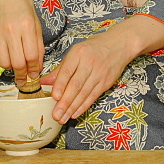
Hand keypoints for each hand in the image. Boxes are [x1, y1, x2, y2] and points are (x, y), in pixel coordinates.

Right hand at [0, 0, 43, 84]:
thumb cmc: (21, 3)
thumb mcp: (35, 20)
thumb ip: (37, 42)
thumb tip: (37, 64)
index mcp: (26, 26)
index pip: (32, 56)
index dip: (35, 69)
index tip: (35, 74)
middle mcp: (11, 30)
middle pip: (17, 64)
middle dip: (23, 75)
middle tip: (25, 79)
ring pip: (4, 62)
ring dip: (11, 67)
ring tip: (16, 65)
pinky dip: (2, 55)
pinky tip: (7, 49)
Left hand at [43, 14, 163, 123]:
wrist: (119, 45)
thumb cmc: (94, 47)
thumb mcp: (76, 52)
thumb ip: (61, 68)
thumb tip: (44, 81)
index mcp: (78, 53)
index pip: (68, 71)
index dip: (60, 85)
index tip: (54, 97)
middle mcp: (89, 63)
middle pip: (76, 85)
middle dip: (65, 102)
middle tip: (56, 115)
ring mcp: (99, 73)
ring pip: (84, 93)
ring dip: (72, 108)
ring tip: (63, 118)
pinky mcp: (106, 82)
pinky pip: (93, 96)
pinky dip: (84, 106)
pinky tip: (75, 113)